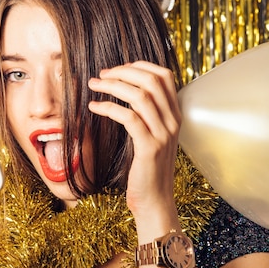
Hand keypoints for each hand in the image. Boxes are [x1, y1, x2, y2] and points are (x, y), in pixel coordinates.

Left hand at [87, 61, 180, 219]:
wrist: (155, 201)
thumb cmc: (146, 168)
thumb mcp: (150, 136)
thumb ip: (145, 114)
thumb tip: (125, 90)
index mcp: (174, 115)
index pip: (164, 75)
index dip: (139, 66)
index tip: (116, 69)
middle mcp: (172, 121)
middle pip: (151, 81)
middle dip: (122, 72)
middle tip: (100, 75)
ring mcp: (163, 134)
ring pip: (140, 96)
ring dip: (112, 86)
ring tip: (93, 85)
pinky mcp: (149, 148)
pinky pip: (128, 118)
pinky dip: (108, 107)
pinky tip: (94, 107)